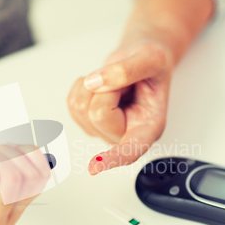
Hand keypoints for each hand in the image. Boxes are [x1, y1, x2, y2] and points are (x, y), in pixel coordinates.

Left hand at [68, 39, 173, 174]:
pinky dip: (83, 86)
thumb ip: (126, 70)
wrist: (142, 61)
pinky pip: (72, 103)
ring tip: (116, 84)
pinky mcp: (88, 122)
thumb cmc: (153, 65)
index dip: (114, 157)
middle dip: (107, 89)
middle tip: (125, 83)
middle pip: (97, 115)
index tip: (95, 167)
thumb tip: (94, 84)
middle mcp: (126, 134)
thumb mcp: (152, 57)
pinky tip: (101, 85)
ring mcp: (105, 131)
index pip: (132, 149)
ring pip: (81, 109)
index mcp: (150, 126)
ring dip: (94, 86)